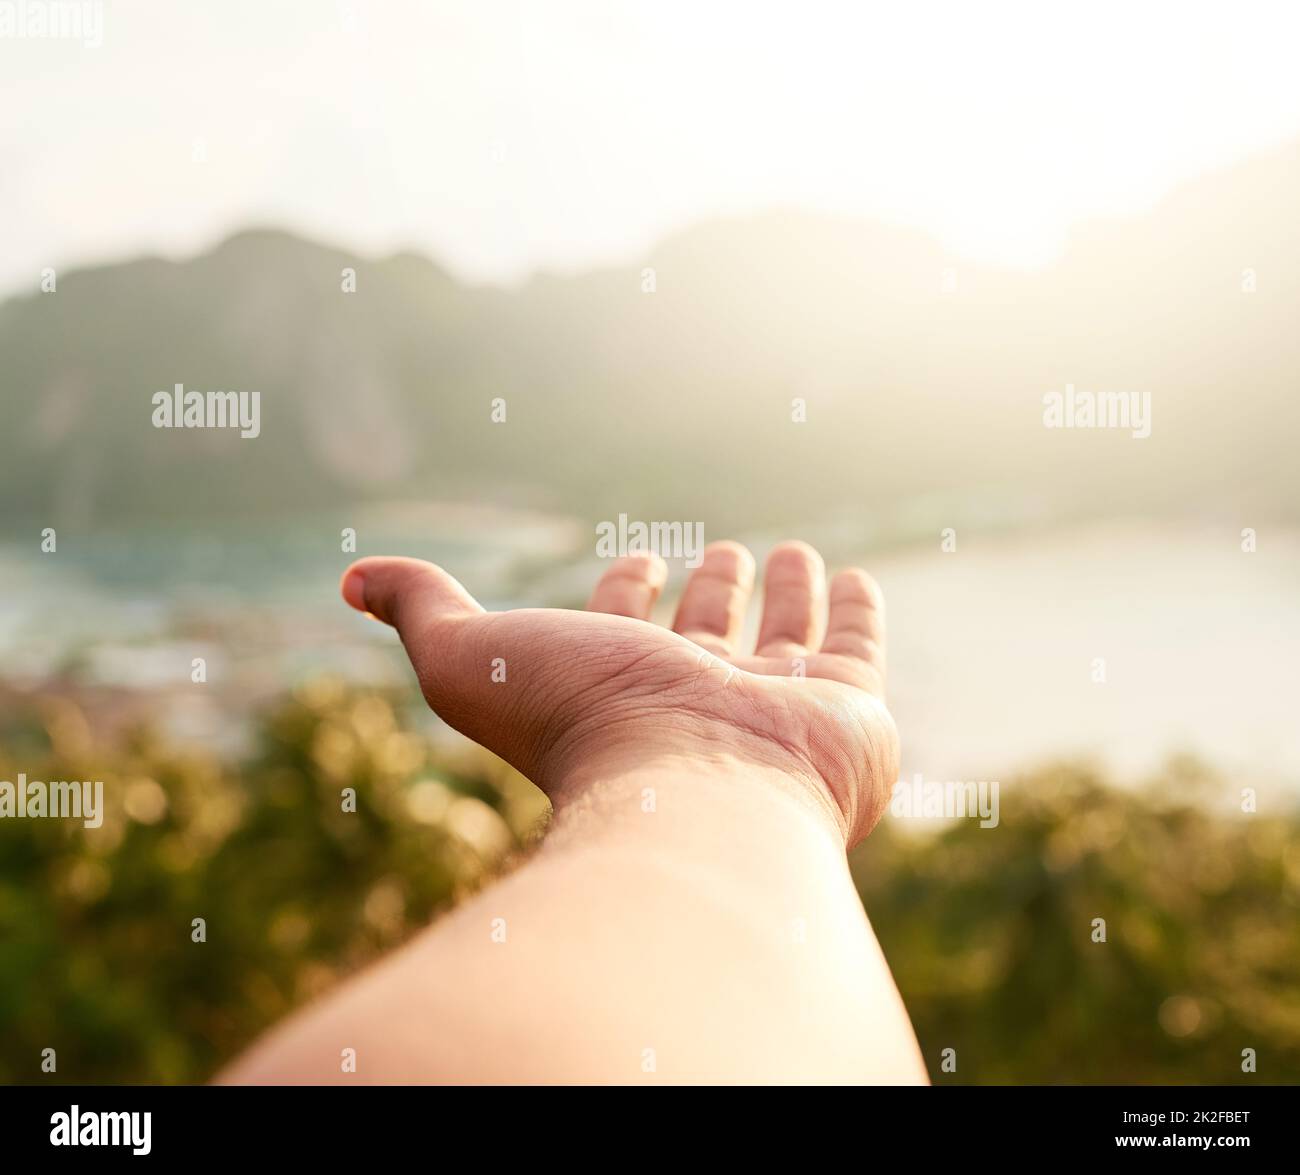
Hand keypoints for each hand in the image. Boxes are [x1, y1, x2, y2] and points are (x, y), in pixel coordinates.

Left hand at [341, 540, 897, 845]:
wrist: (693, 797)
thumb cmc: (579, 725)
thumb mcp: (471, 656)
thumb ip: (420, 608)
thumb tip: (349, 577)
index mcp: (620, 685)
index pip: (624, 628)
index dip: (625, 590)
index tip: (636, 559)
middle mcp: (698, 700)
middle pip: (706, 634)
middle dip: (711, 590)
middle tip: (720, 550)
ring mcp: (775, 708)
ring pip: (782, 639)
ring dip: (782, 594)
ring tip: (787, 552)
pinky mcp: (849, 713)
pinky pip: (857, 651)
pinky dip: (857, 613)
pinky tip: (853, 579)